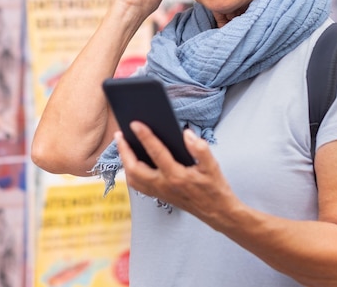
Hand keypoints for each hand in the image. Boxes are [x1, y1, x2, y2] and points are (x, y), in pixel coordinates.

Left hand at [115, 122, 237, 219]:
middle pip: (135, 169)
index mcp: (177, 176)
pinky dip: (130, 172)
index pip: (156, 153)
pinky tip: (131, 161)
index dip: (145, 136)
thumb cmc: (214, 188)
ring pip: (133, 178)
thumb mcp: (213, 166)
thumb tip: (186, 133)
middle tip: (119, 134)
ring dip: (124, 161)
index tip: (135, 123)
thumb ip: (200, 149)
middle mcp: (164, 186)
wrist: (217, 212)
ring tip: (122, 145)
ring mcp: (160, 192)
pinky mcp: (159, 196)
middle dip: (124, 151)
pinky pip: (138, 185)